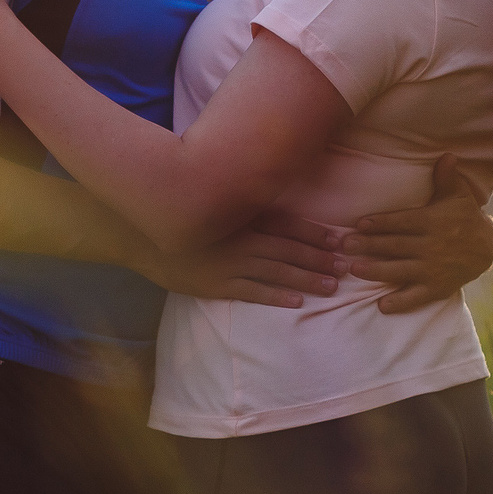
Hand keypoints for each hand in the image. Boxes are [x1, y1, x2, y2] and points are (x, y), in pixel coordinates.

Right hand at [139, 209, 348, 307]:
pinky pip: (253, 292)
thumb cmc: (187, 218)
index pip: (286, 225)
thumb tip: (272, 193)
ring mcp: (231, 264)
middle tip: (345, 267)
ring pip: (276, 272)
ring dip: (306, 279)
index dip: (313, 233)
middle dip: (318, 258)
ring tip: (331, 286)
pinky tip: (296, 301)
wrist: (147, 238)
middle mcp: (242, 239)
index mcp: (243, 218)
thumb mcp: (218, 204)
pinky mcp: (218, 285)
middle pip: (288, 249)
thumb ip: (245, 203)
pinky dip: (276, 296)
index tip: (337, 241)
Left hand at [344, 154, 492, 313]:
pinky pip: (416, 297)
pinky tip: (382, 306)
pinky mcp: (436, 288)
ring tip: (354, 269)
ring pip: (399, 270)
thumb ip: (447, 177)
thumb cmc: (465, 216)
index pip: (402, 222)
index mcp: (432, 222)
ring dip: (376, 271)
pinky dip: (399, 303)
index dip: (380, 223)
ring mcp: (432, 270)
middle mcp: (430, 247)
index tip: (359, 224)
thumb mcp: (459, 195)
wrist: (485, 249)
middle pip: (394, 246)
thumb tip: (446, 155)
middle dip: (368, 245)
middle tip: (344, 245)